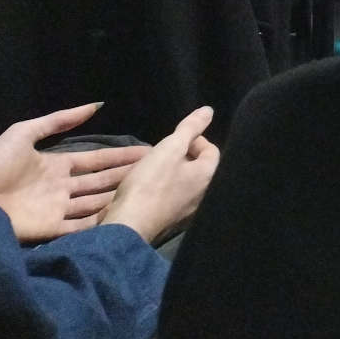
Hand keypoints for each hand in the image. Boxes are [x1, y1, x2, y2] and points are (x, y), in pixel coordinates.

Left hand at [0, 103, 147, 241]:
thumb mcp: (24, 133)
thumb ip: (60, 120)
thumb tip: (96, 105)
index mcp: (56, 165)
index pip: (95, 160)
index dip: (119, 156)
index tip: (147, 151)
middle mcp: (62, 188)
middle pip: (100, 182)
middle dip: (126, 176)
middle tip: (156, 171)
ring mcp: (58, 210)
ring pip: (96, 204)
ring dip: (117, 198)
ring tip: (146, 193)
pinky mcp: (52, 230)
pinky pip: (82, 227)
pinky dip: (101, 222)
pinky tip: (123, 215)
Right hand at [99, 107, 217, 244]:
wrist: (128, 227)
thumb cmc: (150, 184)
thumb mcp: (169, 149)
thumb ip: (190, 128)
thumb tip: (209, 111)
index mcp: (208, 176)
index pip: (211, 150)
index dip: (195, 139)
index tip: (176, 138)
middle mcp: (204, 196)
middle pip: (199, 168)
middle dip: (184, 156)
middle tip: (164, 152)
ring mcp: (189, 212)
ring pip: (185, 184)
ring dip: (172, 173)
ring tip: (154, 168)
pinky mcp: (171, 222)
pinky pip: (172, 199)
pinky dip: (164, 190)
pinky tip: (147, 188)